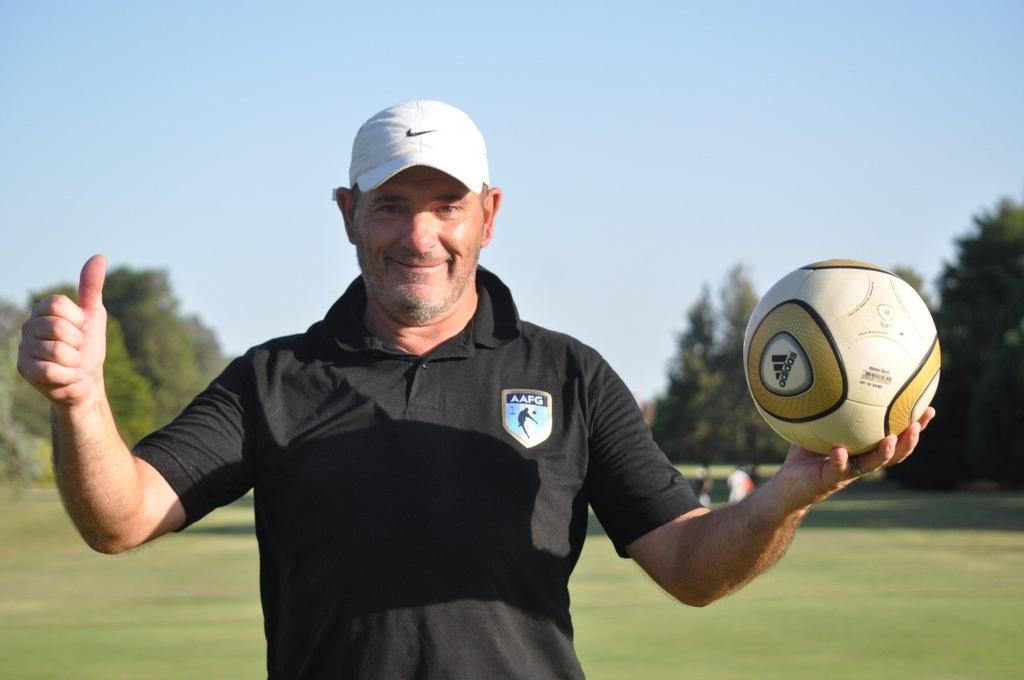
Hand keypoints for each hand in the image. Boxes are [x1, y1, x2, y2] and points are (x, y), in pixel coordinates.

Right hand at [17, 255, 107, 406]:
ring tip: (71, 363)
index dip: (77, 319)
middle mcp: (29, 325)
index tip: (81, 328)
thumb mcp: (94, 315)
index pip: (58, 304)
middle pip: (58, 327)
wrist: (86, 379)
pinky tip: (66, 376)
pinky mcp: (23, 369)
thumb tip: (99, 257)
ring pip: (57, 351)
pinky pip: (51, 371)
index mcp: (43, 309)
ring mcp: (23, 347)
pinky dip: (68, 376)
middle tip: (76, 348)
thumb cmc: (88, 346)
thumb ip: (92, 288)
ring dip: (74, 361)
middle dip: (78, 342)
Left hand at [772, 407, 935, 509]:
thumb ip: (825, 405)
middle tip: (918, 425)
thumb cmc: (804, 453)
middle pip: (896, 453)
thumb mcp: (817, 425)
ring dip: (885, 452)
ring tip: (891, 438)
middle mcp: (862, 461)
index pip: (896, 436)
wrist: (788, 485)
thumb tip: (827, 372)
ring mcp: (848, 473)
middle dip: (910, 440)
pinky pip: (837, 469)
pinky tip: (839, 450)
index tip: (929, 409)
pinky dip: (840, 460)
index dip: (915, 426)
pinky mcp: (830, 480)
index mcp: (865, 448)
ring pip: (874, 464)